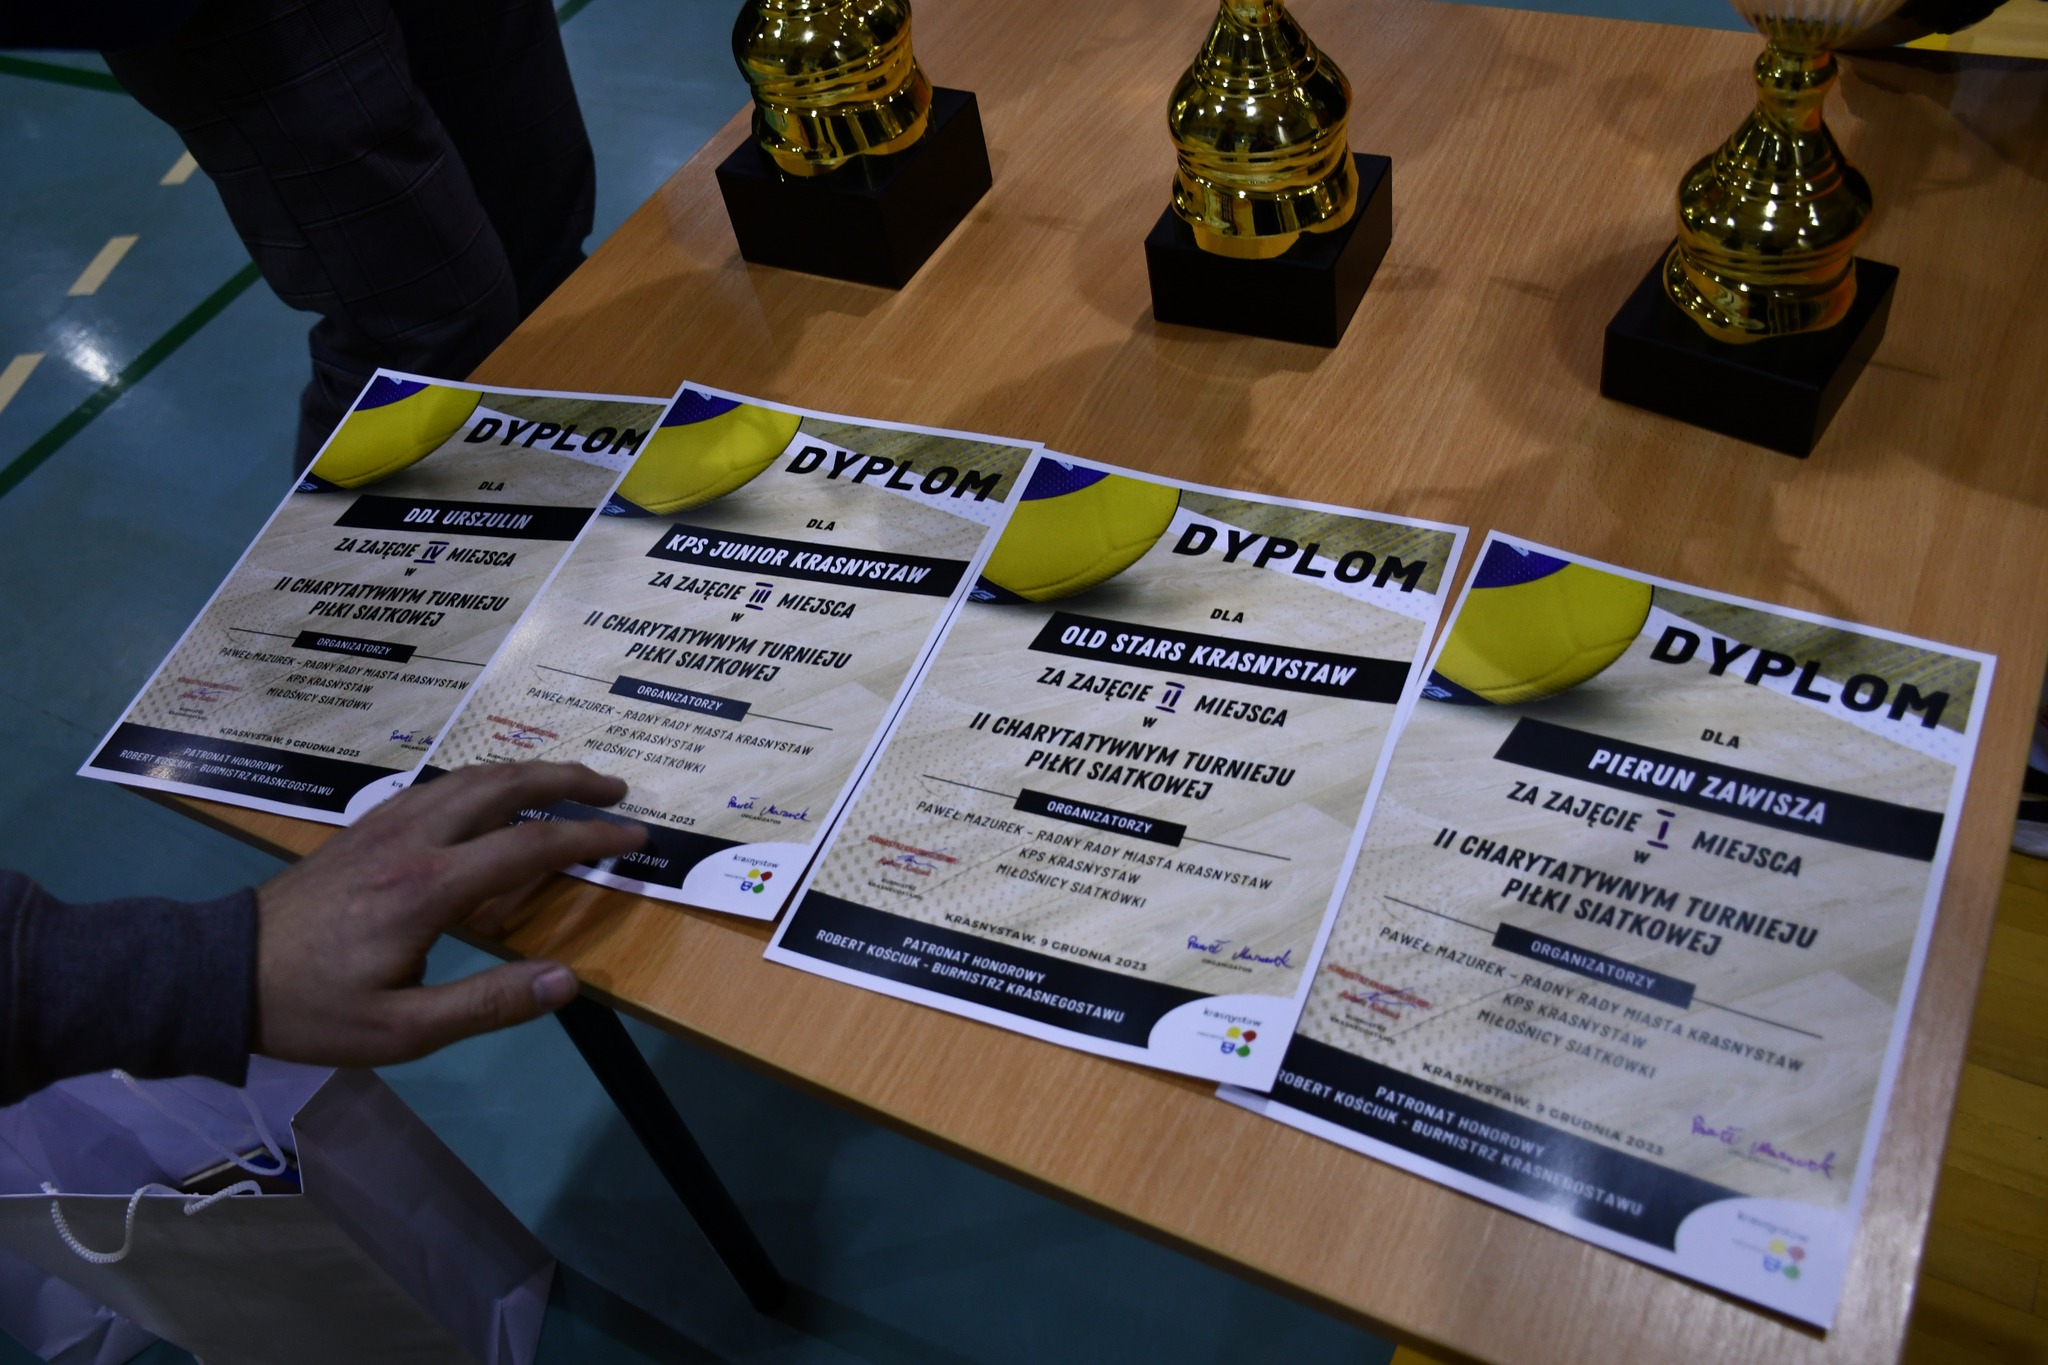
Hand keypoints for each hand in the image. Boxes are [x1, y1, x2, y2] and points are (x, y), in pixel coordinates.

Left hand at [253, 761, 646, 1066]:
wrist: (222, 973)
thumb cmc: (314, 1009)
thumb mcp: (404, 1030)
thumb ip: (489, 1003)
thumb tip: (568, 981)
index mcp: (428, 887)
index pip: (528, 845)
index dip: (588, 837)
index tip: (633, 836)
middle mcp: (413, 840)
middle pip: (503, 785)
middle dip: (567, 779)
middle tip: (615, 788)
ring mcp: (385, 825)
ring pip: (469, 776)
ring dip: (527, 772)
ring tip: (567, 783)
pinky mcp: (366, 827)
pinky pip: (439, 786)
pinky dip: (484, 780)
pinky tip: (492, 796)